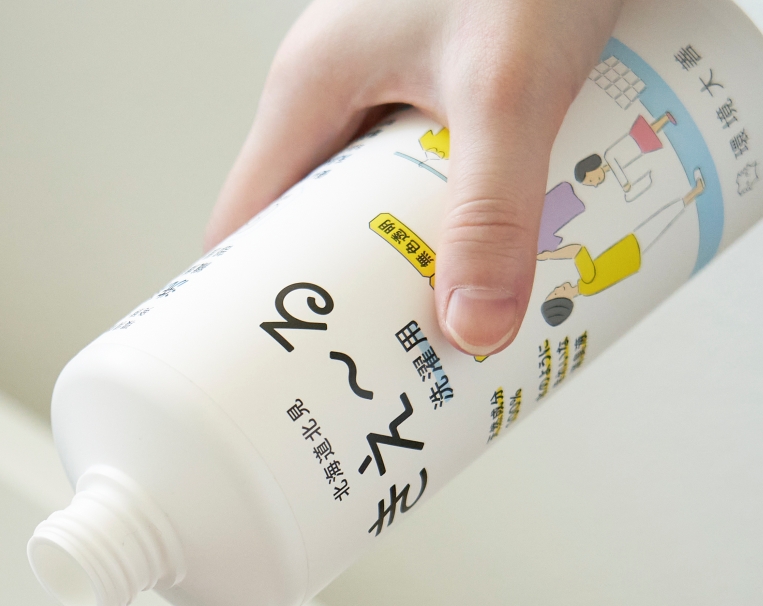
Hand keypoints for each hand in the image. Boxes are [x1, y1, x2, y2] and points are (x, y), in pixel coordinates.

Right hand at [204, 0, 625, 354]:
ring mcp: (403, 73)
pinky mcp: (463, 67)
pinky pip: (445, 162)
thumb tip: (474, 333)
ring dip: (422, 260)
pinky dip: (469, 215)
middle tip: (388, 369)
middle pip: (321, 222)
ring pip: (390, 196)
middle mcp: (346, 82)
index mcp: (311, 86)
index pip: (242, 225)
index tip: (268, 381)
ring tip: (463, 331)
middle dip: (355, 299)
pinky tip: (520, 253)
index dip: (247, 308)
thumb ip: (493, 209)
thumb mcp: (510, 86)